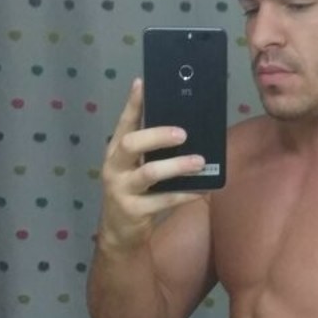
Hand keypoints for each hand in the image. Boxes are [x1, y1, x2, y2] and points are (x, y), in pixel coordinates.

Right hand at [98, 79, 208, 249]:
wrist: (120, 233)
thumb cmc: (135, 192)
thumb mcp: (136, 168)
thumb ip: (151, 149)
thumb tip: (184, 125)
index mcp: (116, 152)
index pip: (123, 123)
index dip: (132, 104)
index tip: (142, 84)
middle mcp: (114, 167)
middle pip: (132, 144)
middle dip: (157, 135)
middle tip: (183, 133)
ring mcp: (121, 189)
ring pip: (150, 173)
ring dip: (177, 166)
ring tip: (200, 162)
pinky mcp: (134, 211)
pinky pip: (164, 200)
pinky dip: (185, 194)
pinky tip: (203, 190)